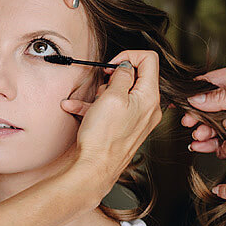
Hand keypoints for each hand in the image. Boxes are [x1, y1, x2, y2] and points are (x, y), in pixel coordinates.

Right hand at [59, 50, 161, 186]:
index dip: (127, 57)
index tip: (111, 66)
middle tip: (101, 87)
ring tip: (88, 102)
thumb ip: (122, 76)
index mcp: (150, 97)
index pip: (149, 60)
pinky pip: (113, 109)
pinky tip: (76, 109)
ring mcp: (138, 118)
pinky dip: (95, 106)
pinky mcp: (126, 126)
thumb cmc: (103, 137)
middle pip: (135, 76)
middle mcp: (149, 107)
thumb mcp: (111, 97)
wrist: (95, 168)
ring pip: (121, 93)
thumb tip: (125, 67)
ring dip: (100, 94)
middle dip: (113, 78)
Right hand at [182, 64, 225, 152]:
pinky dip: (210, 143)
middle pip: (207, 106)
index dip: (192, 93)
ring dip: (202, 131)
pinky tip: (203, 145)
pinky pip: (221, 138)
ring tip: (198, 137)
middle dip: (196, 116)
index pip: (209, 83)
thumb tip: (196, 98)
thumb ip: (225, 95)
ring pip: (212, 123)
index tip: (178, 103)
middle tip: (189, 123)